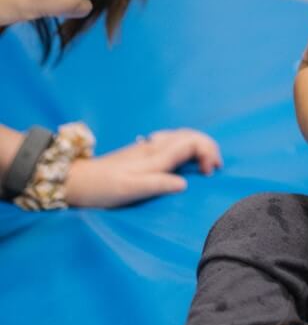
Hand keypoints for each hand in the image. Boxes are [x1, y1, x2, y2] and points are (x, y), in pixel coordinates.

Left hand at [64, 128, 221, 207]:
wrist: (76, 180)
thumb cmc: (102, 188)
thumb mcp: (129, 190)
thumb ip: (157, 184)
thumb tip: (185, 183)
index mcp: (156, 155)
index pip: (192, 141)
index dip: (208, 152)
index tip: (209, 173)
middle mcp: (155, 146)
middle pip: (191, 135)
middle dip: (208, 147)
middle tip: (214, 169)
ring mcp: (149, 147)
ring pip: (183, 136)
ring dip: (199, 146)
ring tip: (205, 164)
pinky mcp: (143, 151)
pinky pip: (173, 140)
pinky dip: (186, 145)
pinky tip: (183, 157)